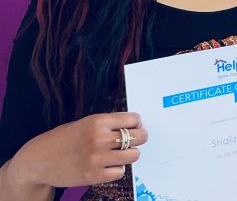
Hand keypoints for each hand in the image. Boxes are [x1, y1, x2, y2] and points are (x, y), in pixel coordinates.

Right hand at [7, 112, 147, 189]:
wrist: (38, 160)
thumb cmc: (62, 139)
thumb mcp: (84, 123)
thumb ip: (107, 124)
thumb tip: (134, 125)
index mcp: (97, 122)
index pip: (134, 119)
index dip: (137, 122)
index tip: (135, 125)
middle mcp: (99, 139)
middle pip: (139, 137)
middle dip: (140, 137)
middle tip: (135, 139)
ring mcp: (97, 159)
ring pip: (134, 155)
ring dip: (130, 154)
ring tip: (121, 153)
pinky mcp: (93, 176)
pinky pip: (120, 171)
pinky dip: (117, 168)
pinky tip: (109, 165)